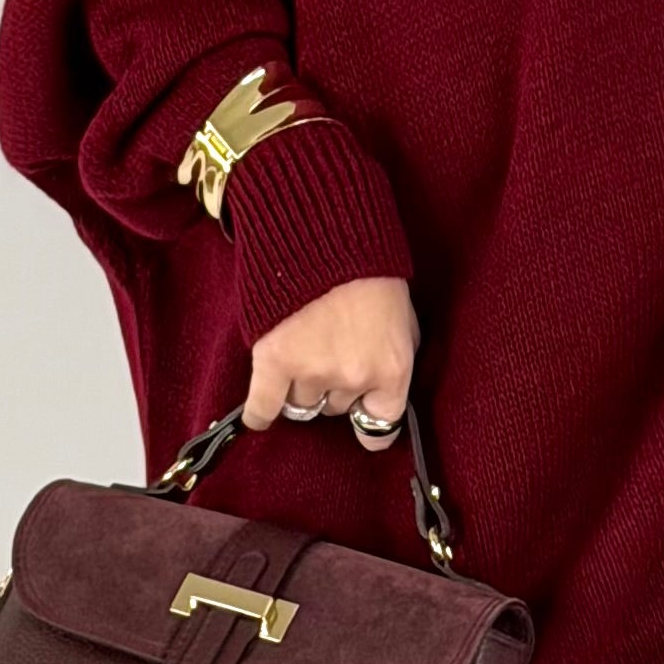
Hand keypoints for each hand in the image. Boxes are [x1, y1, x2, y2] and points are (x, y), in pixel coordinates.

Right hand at [244, 273, 419, 448]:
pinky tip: (260, 415)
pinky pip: (263, 407)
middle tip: (328, 351)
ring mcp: (313, 372)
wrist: (329, 235)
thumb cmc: (371, 273)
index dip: (368, 423)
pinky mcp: (275, 361)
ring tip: (300, 353)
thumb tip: (380, 393)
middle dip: (332, 386)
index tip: (360, 418)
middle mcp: (353, 379)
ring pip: (300, 404)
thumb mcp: (403, 322)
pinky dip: (260, 413)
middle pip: (334, 409)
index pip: (380, 427)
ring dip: (299, 385)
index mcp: (391, 371)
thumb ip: (394, 361)